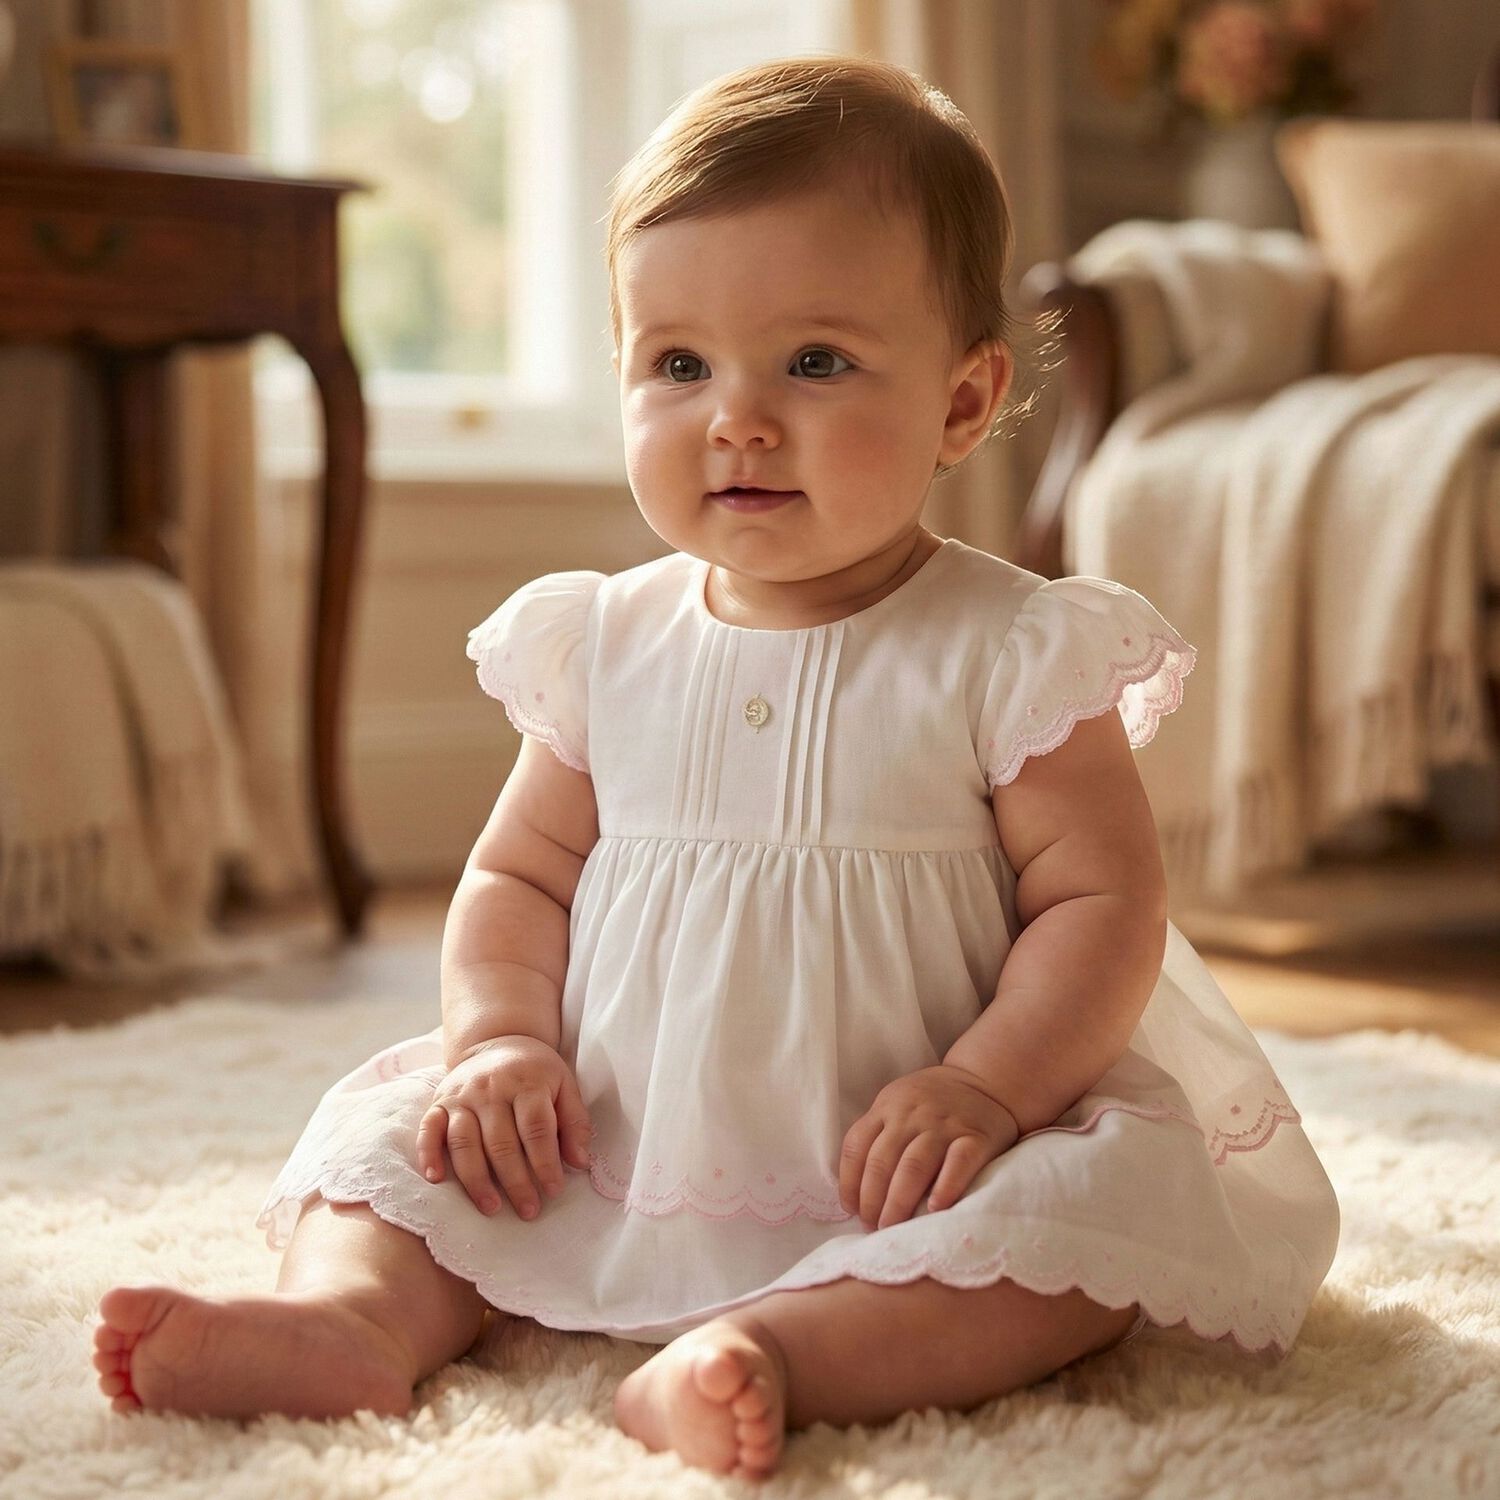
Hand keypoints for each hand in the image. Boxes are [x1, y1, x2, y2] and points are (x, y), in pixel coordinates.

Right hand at [415, 1035, 593, 1220]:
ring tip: (492, 1208)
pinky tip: (435, 1179)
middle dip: (516, 1181)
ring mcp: (462, 1095)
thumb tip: (580, 1162)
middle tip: (528, 1211)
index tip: (554, 1191)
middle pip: (501, 1142)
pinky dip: (428, 1154)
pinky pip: (429, 1129)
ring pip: (465, 1142)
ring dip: (477, 1180)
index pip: (537, 1129)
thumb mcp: (565, 1086)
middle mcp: (491, 1088)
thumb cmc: (536, 1072)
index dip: (546, 1163)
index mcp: (527, 1082)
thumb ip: (574, 1122)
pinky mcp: (439, 1102)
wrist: (499, 1041)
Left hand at [838, 1064, 1020, 1230]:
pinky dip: (946, 1187)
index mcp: (888, 1106)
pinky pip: (959, 1164)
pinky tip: (936, 1208)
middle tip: (872, 1227)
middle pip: (881, 1162)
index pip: (856, 1146)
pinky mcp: (976, 1138)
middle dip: (871, 1200)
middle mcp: (912, 1115)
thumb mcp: (899, 1104)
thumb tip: (857, 1189)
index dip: (849, 1182)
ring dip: (898, 1202)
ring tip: (893, 1228)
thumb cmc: (935, 1103)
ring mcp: (945, 1126)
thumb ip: (880, 1133)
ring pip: (913, 1167)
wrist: (987, 1082)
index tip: (851, 1209)